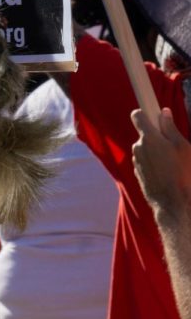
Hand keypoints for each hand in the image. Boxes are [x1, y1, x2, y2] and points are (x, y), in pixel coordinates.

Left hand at [132, 107, 190, 222]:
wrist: (175, 205)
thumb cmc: (182, 174)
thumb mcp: (183, 147)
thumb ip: (171, 128)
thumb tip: (164, 113)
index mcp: (148, 137)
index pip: (137, 115)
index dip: (145, 113)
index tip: (152, 114)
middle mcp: (138, 147)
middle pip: (144, 135)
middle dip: (156, 137)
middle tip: (172, 148)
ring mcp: (136, 162)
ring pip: (146, 150)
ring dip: (156, 153)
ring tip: (173, 165)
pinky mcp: (138, 174)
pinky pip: (146, 163)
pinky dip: (154, 165)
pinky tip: (167, 174)